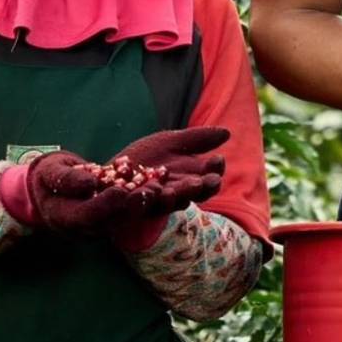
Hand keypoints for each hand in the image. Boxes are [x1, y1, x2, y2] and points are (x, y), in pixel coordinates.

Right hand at [23, 150, 154, 236]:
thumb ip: (66, 179)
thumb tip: (89, 185)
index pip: (86, 216)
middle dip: (132, 207)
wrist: (52, 185)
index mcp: (63, 218)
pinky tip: (158, 185)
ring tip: (159, 188)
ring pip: (124, 220)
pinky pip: (129, 213)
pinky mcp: (111, 221)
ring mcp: (98, 227)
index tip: (120, 191)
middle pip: (111, 222)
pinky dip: (144, 201)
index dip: (104, 205)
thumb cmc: (49, 176)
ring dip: (143, 206)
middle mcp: (83, 228)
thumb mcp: (51, 172)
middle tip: (151, 191)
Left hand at [110, 126, 229, 213]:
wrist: (114, 170)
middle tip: (204, 181)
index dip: (215, 170)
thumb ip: (196, 139)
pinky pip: (144, 206)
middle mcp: (180, 193)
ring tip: (175, 190)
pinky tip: (149, 191)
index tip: (217, 159)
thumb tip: (228, 132)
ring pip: (172, 202)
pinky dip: (146, 199)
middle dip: (201, 188)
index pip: (211, 176)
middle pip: (197, 193)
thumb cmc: (146, 157)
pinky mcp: (137, 209)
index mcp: (192, 177)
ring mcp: (159, 203)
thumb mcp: (170, 142)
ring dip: (176, 196)